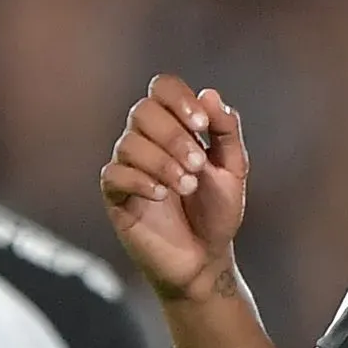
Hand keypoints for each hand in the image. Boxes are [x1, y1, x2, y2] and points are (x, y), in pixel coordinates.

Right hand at [102, 75, 248, 300]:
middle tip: (199, 165)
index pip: (162, 88)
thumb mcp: (233, 169)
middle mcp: (146, 140)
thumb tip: (209, 94)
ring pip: (129, 143)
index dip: (179, 99)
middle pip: (143, 111)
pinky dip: (140, 180)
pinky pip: (114, 174)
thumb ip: (226, 131)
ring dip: (163, 162)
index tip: (202, 126)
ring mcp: (128, 167)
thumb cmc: (217, 213)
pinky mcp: (115, 196)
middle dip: (174, 135)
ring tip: (187, 186)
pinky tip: (162, 196)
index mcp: (174, 126)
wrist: (205, 259)